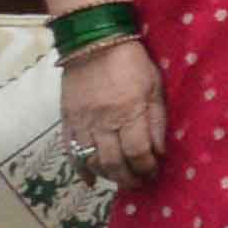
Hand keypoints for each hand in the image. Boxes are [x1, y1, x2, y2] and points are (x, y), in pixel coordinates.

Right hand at [57, 28, 166, 175]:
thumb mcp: (154, 86)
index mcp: (129, 111)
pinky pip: (69, 151)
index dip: (147, 168)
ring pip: (92, 161)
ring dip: (108, 176)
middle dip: (129, 179)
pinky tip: (91, 180)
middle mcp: (103, 122)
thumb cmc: (131, 63)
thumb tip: (160, 151)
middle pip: (114, 163)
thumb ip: (157, 120)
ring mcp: (81, 123)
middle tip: (139, 184)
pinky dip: (80, 169)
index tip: (154, 173)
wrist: (93, 43)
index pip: (138, 152)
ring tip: (121, 179)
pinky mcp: (66, 120)